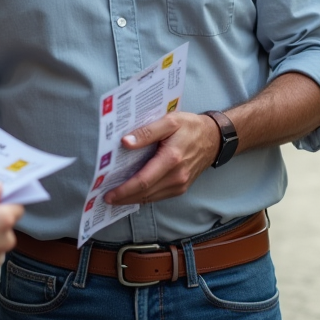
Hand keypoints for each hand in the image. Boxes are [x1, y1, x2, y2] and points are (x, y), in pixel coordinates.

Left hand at [104, 112, 219, 205]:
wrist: (214, 138)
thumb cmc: (191, 127)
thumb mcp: (170, 121)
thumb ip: (147, 132)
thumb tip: (125, 142)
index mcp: (171, 159)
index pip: (143, 180)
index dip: (124, 190)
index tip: (108, 194)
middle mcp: (176, 176)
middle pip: (145, 193)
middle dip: (124, 197)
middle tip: (106, 197)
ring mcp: (180, 184)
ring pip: (151, 197)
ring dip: (132, 199)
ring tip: (116, 197)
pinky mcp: (181, 187)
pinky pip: (158, 196)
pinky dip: (144, 196)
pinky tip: (133, 193)